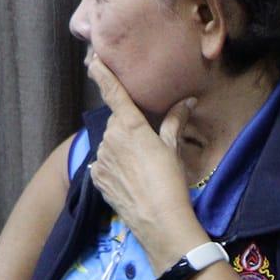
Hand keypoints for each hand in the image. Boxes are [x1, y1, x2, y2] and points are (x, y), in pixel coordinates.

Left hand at [85, 56, 202, 262]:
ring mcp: (100, 159)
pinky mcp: (96, 177)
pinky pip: (105, 164)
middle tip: (150, 146)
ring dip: (123, 149)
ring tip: (143, 169)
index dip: (102, 74)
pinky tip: (131, 180)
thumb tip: (187, 102)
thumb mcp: (174, 149)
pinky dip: (115, 167)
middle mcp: (109, 138)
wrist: (158, 220)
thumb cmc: (170, 181)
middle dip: (129, 128)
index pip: (113, 94)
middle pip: (117, 124)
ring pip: (111, 145)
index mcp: (129, 126)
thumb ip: (174, 122)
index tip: (92, 60)